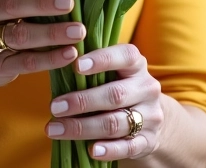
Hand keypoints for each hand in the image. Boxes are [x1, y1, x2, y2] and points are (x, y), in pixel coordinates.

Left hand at [45, 44, 163, 161]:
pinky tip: (91, 150)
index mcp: (137, 64)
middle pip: (115, 95)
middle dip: (82, 101)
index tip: (76, 66)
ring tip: (57, 129)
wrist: (149, 115)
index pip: (125, 56)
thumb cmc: (118, 84)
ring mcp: (150, 116)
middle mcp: (146, 88)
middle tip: (55, 107)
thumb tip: (58, 62)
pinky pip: (128, 147)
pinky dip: (109, 150)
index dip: (101, 60)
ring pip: (116, 123)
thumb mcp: (112, 70)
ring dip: (83, 127)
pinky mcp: (149, 141)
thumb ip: (92, 66)